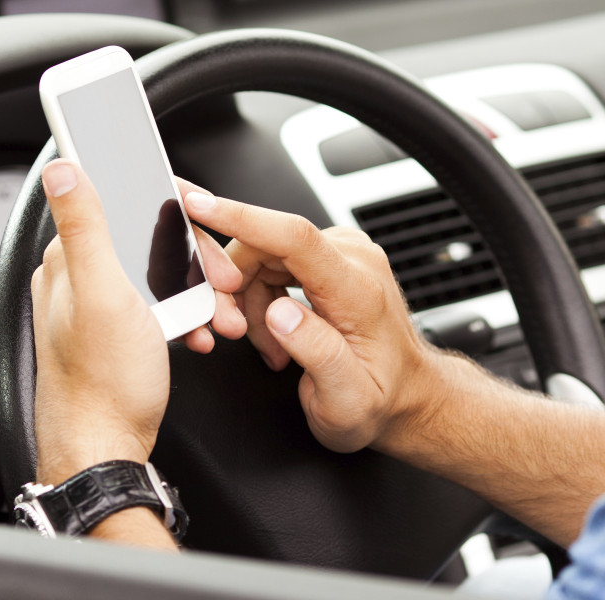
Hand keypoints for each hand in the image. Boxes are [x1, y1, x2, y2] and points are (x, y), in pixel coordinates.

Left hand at [31, 161, 245, 485]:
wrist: (104, 451)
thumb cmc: (102, 385)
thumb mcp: (102, 294)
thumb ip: (85, 226)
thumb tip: (61, 167)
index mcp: (70, 261)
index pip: (127, 207)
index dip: (174, 216)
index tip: (207, 235)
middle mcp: (79, 280)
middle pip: (150, 244)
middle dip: (196, 263)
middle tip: (226, 285)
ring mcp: (98, 309)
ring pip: (160, 279)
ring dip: (199, 294)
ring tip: (223, 317)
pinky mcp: (116, 336)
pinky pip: (159, 311)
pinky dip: (187, 319)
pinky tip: (202, 335)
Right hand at [182, 191, 440, 453]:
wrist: (406, 394)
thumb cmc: (379, 400)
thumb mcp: (347, 400)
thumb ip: (317, 354)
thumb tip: (280, 314)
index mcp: (357, 290)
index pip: (293, 236)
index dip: (240, 217)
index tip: (197, 204)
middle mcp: (352, 259)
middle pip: (264, 245)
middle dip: (233, 288)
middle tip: (234, 334)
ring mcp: (342, 253)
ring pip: (262, 255)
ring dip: (249, 300)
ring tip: (270, 348)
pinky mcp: (330, 258)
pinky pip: (273, 262)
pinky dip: (261, 297)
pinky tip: (276, 334)